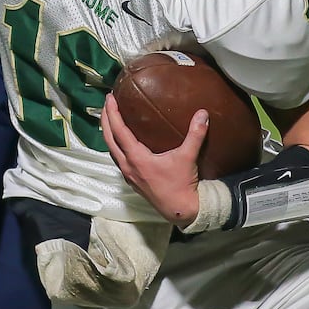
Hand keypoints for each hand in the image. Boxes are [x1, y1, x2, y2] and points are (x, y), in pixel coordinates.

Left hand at [102, 94, 207, 227]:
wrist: (180, 211)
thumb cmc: (181, 185)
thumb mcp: (188, 157)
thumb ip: (195, 134)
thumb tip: (202, 113)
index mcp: (136, 158)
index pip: (118, 131)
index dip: (113, 113)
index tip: (110, 98)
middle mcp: (128, 166)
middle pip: (109, 139)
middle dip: (106, 119)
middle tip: (107, 103)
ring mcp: (129, 175)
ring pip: (112, 150)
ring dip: (109, 133)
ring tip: (111, 119)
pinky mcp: (133, 181)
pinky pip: (118, 159)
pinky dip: (116, 146)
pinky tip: (123, 142)